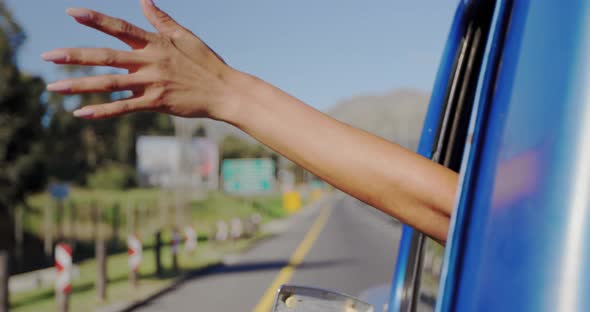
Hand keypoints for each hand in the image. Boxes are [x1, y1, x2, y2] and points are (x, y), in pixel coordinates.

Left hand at [43, 0, 233, 119]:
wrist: (225, 91)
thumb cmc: (207, 62)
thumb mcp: (186, 36)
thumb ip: (161, 20)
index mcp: (155, 43)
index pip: (120, 28)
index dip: (95, 20)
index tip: (72, 13)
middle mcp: (150, 61)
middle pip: (106, 56)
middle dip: (75, 56)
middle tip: (48, 57)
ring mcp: (152, 83)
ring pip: (109, 84)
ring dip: (79, 85)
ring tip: (54, 87)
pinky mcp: (156, 103)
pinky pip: (123, 108)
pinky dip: (102, 111)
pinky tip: (81, 113)